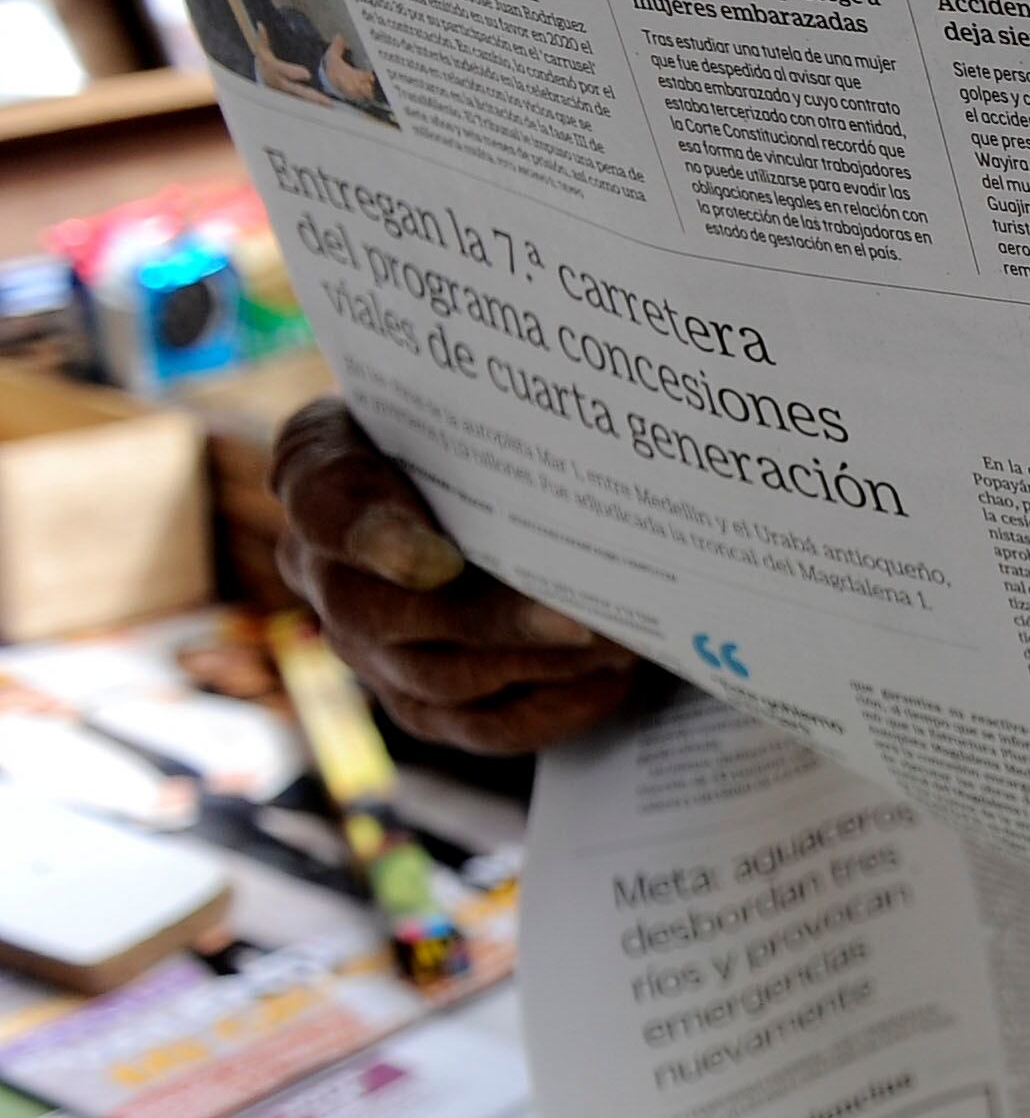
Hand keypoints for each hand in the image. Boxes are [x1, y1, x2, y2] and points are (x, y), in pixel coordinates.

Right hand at [271, 398, 647, 751]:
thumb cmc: (479, 419)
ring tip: (621, 647)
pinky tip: (610, 681)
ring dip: (533, 667)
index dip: (374, 536)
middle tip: (580, 620)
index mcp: (321, 472)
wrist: (483, 473)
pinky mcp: (417, 700)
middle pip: (380, 615)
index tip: (438, 558)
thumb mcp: (467, 392)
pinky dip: (548, 709)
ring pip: (436, 680)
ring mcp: (364, 645)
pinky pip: (476, 725)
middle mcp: (324, 570)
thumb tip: (581, 431)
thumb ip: (487, 410)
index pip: (324, 505)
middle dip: (489, 622)